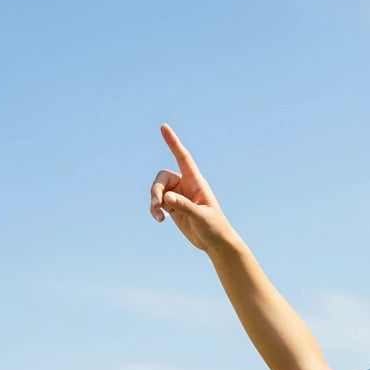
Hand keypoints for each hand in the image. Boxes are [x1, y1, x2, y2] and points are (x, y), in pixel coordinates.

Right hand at [149, 123, 231, 250]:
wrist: (215, 242)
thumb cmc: (214, 227)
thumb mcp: (201, 216)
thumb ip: (184, 206)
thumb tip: (167, 197)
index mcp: (196, 181)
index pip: (183, 158)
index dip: (173, 143)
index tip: (163, 127)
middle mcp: (185, 185)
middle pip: (163, 177)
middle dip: (156, 189)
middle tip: (157, 204)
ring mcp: (178, 196)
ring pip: (158, 190)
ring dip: (154, 201)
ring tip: (157, 216)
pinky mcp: (173, 207)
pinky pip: (158, 202)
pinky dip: (155, 209)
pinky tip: (159, 219)